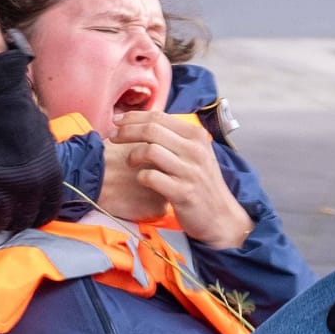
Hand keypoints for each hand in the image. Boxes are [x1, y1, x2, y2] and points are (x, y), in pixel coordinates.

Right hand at [0, 50, 61, 230]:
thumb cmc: (18, 110)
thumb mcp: (43, 135)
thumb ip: (43, 155)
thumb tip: (38, 162)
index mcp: (51, 174)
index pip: (49, 210)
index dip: (36, 215)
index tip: (25, 214)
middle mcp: (34, 189)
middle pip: (25, 220)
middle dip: (13, 221)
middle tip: (1, 217)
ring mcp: (8, 192)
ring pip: (2, 223)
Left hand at [110, 111, 253, 248]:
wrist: (221, 216)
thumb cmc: (201, 183)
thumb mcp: (195, 154)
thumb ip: (175, 138)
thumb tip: (143, 121)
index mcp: (196, 136)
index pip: (159, 117)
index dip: (134, 117)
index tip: (118, 121)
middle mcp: (195, 150)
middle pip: (151, 130)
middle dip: (126, 132)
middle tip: (113, 138)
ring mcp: (190, 172)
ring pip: (150, 150)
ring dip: (132, 155)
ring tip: (130, 161)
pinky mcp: (183, 193)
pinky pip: (151, 177)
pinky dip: (141, 176)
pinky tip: (142, 179)